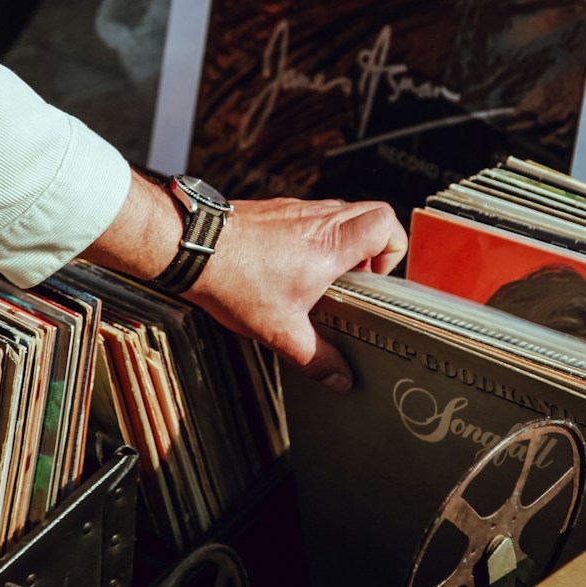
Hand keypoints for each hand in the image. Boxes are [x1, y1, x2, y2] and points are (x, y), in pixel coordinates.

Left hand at [186, 197, 406, 391]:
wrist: (192, 248)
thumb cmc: (234, 281)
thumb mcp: (281, 331)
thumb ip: (317, 358)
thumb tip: (340, 378)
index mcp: (330, 245)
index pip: (386, 223)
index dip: (393, 250)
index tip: (374, 279)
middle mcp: (319, 219)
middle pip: (371, 212)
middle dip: (375, 246)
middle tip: (357, 277)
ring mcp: (297, 209)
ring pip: (341, 211)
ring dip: (344, 240)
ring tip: (324, 276)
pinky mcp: (276, 209)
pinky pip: (311, 215)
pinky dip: (315, 236)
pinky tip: (292, 266)